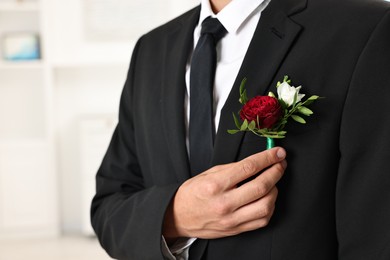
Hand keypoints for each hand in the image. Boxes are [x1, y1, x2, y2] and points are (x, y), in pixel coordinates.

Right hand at [163, 147, 286, 239]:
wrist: (178, 216)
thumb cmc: (192, 194)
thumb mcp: (208, 174)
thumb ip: (233, 168)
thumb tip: (256, 162)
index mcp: (215, 185)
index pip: (249, 168)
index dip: (267, 158)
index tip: (277, 152)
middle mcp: (224, 203)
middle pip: (261, 186)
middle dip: (276, 171)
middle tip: (280, 163)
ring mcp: (231, 219)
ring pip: (266, 205)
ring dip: (275, 190)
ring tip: (272, 181)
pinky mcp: (236, 229)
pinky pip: (262, 220)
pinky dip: (270, 207)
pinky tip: (267, 198)